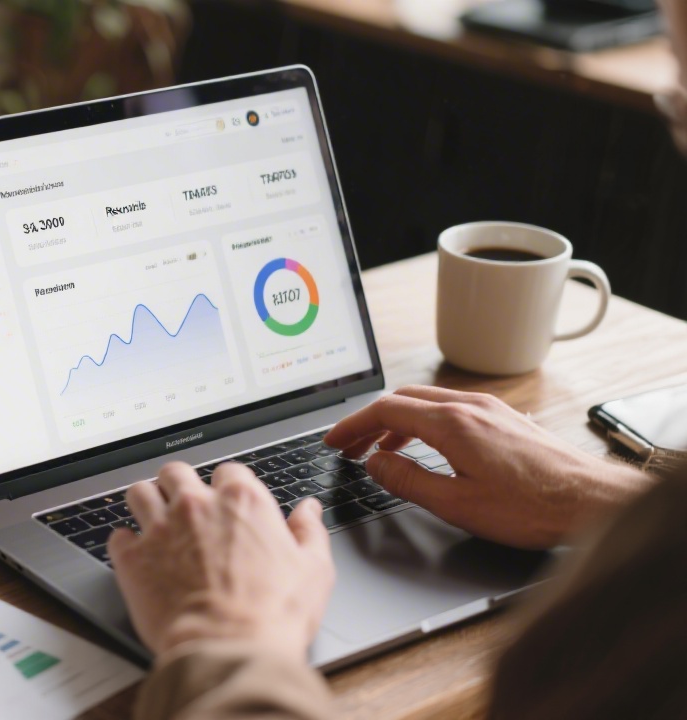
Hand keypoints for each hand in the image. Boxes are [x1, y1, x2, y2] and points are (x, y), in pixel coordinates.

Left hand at [109, 461, 333, 659]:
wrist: (230, 650)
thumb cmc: (273, 615)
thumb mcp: (313, 571)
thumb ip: (309, 532)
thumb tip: (309, 510)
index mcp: (242, 502)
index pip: (227, 472)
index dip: (226, 487)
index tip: (226, 504)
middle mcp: (197, 506)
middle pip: (176, 473)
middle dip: (179, 486)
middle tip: (184, 509)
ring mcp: (160, 529)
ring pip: (140, 492)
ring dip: (146, 503)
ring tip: (153, 522)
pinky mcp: (133, 558)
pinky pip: (117, 536)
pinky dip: (125, 544)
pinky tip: (136, 557)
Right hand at [323, 386, 651, 548]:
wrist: (592, 503)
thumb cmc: (531, 507)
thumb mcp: (455, 504)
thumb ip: (407, 480)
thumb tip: (375, 463)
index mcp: (452, 423)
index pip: (385, 410)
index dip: (352, 425)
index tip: (334, 442)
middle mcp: (470, 406)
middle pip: (403, 400)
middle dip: (369, 421)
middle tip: (350, 446)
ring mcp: (491, 409)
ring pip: (428, 401)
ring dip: (396, 421)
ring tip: (380, 450)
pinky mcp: (506, 419)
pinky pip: (451, 409)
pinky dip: (424, 422)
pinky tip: (426, 447)